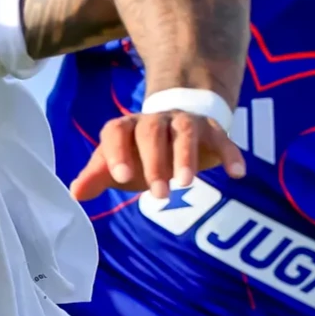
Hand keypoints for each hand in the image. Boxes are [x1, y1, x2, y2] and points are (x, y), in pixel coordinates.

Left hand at [69, 104, 245, 200]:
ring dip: (186, 156)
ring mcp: (185, 122)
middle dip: (155, 162)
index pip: (116, 132)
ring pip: (185, 131)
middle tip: (159, 195)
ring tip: (187, 183)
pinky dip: (231, 154)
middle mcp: (155, 120)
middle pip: (152, 132)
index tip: (121, 177)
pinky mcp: (212, 130)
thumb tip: (76, 192)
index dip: (118, 152)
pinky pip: (222, 138)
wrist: (174, 129)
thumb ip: (99, 176)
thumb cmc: (140, 154)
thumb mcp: (118, 166)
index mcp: (127, 127)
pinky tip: (237, 173)